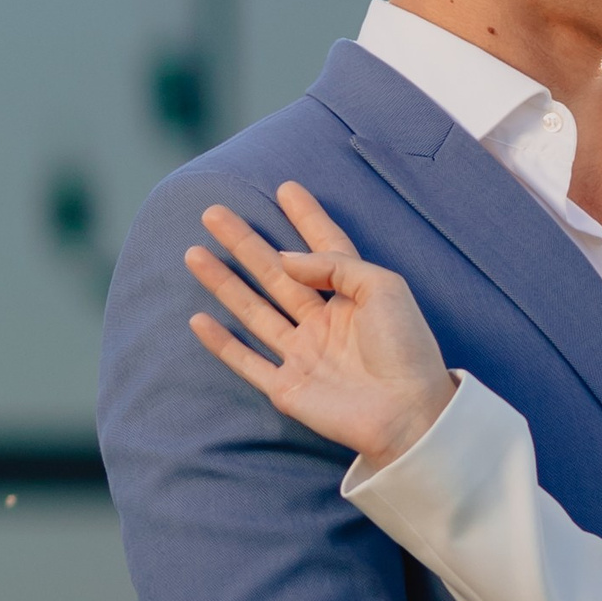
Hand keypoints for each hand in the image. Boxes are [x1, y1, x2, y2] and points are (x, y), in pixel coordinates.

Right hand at [184, 183, 456, 471]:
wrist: (407, 412)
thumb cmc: (405, 349)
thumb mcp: (384, 288)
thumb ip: (337, 265)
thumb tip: (286, 259)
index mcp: (354, 297)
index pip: (326, 247)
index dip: (306, 218)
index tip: (286, 188)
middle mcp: (324, 322)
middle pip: (277, 273)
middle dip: (245, 243)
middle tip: (214, 212)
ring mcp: (303, 354)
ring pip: (253, 310)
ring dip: (224, 282)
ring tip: (194, 252)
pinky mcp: (287, 387)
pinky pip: (247, 361)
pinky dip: (221, 342)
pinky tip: (198, 318)